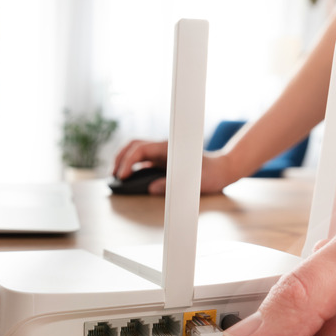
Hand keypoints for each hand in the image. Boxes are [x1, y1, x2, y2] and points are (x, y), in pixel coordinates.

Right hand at [111, 139, 235, 194]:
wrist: (220, 170)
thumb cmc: (209, 174)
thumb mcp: (193, 183)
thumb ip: (172, 185)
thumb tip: (151, 189)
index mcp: (168, 148)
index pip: (141, 149)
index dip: (128, 162)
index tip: (122, 176)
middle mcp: (162, 147)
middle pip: (133, 145)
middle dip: (120, 158)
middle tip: (114, 176)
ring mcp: (161, 153)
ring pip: (135, 150)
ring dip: (124, 160)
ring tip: (117, 177)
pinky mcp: (161, 160)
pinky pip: (142, 159)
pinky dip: (131, 166)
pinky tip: (128, 178)